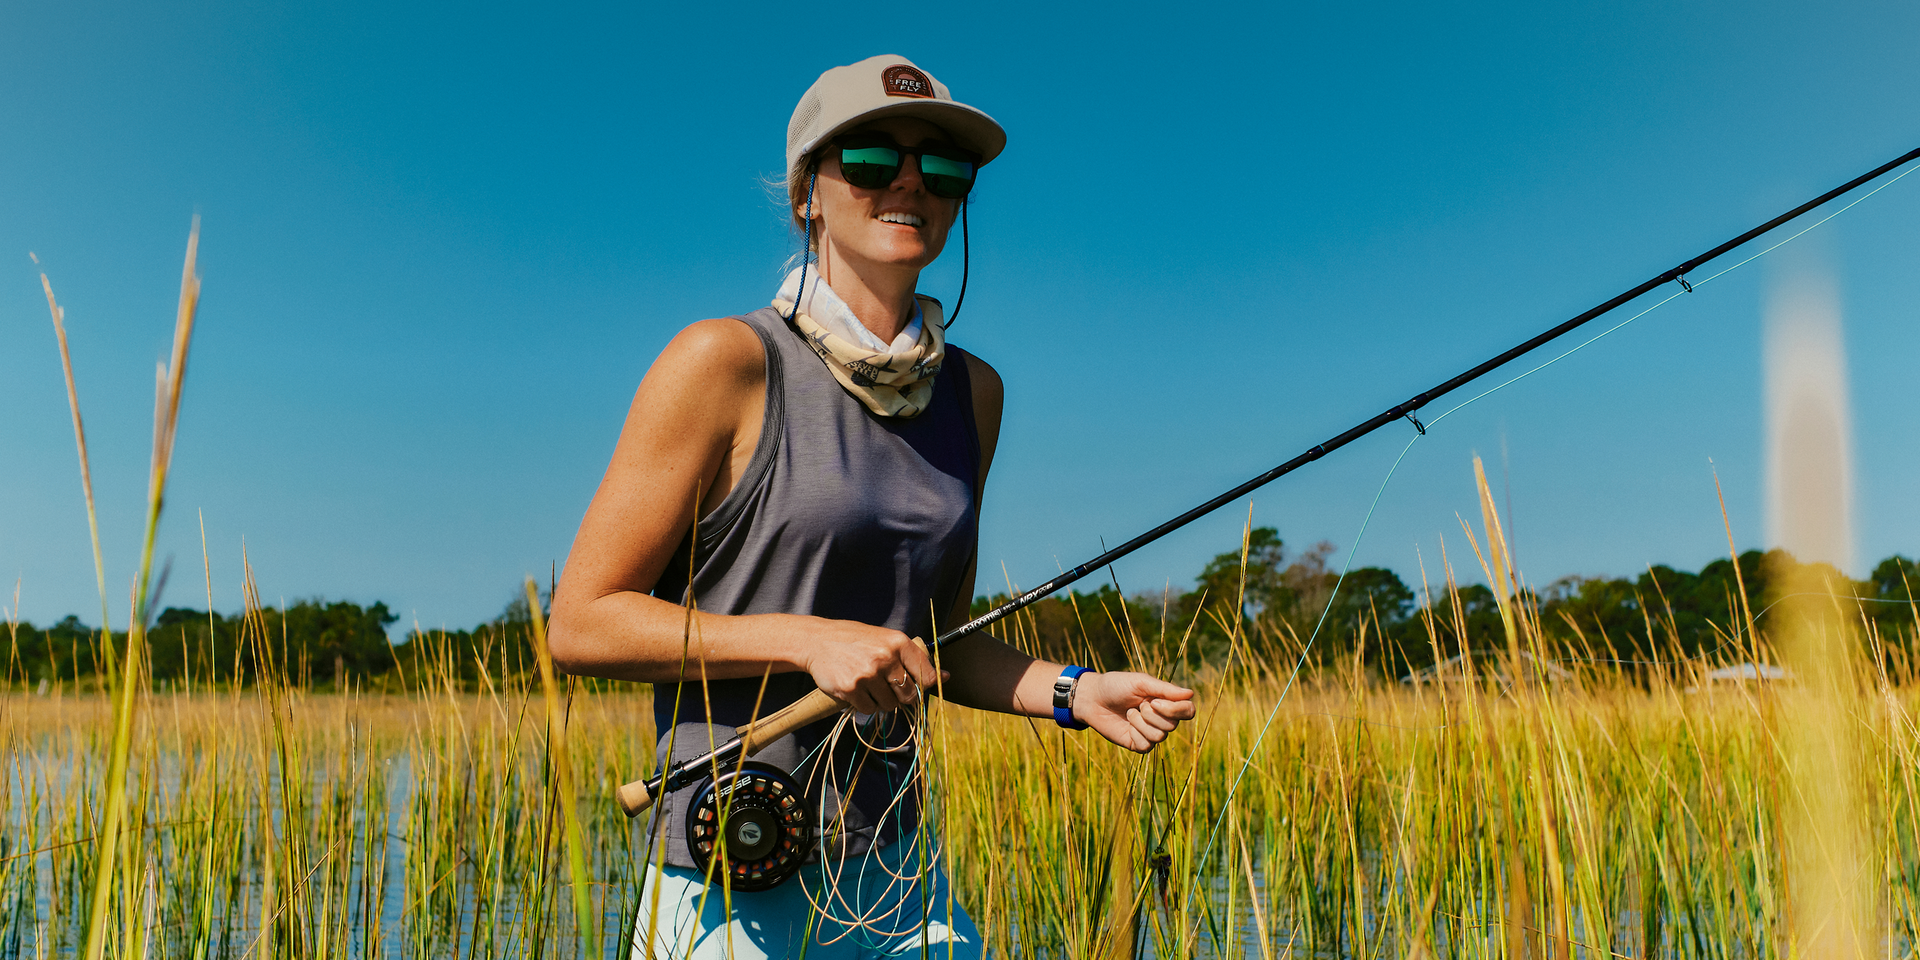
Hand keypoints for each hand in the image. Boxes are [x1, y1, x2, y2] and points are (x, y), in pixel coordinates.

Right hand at [794, 616, 945, 714]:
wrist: (818, 641)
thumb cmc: (857, 641)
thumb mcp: (887, 640)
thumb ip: (914, 659)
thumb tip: (946, 677)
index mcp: (898, 642)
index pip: (927, 675)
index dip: (924, 687)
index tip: (916, 687)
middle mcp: (885, 657)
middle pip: (909, 695)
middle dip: (901, 696)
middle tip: (886, 686)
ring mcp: (867, 674)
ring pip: (889, 705)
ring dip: (881, 701)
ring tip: (868, 684)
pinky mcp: (851, 688)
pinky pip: (869, 709)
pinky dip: (865, 705)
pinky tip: (856, 689)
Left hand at [1073, 672, 1196, 752]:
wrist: (1092, 698)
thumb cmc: (1116, 686)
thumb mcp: (1141, 682)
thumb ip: (1165, 689)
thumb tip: (1191, 693)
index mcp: (1166, 702)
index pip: (1188, 711)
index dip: (1177, 709)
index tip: (1155, 701)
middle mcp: (1162, 719)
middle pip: (1172, 725)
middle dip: (1152, 714)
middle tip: (1138, 704)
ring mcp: (1150, 733)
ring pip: (1159, 736)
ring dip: (1141, 723)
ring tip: (1129, 713)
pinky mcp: (1138, 744)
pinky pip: (1146, 746)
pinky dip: (1135, 733)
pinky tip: (1126, 724)